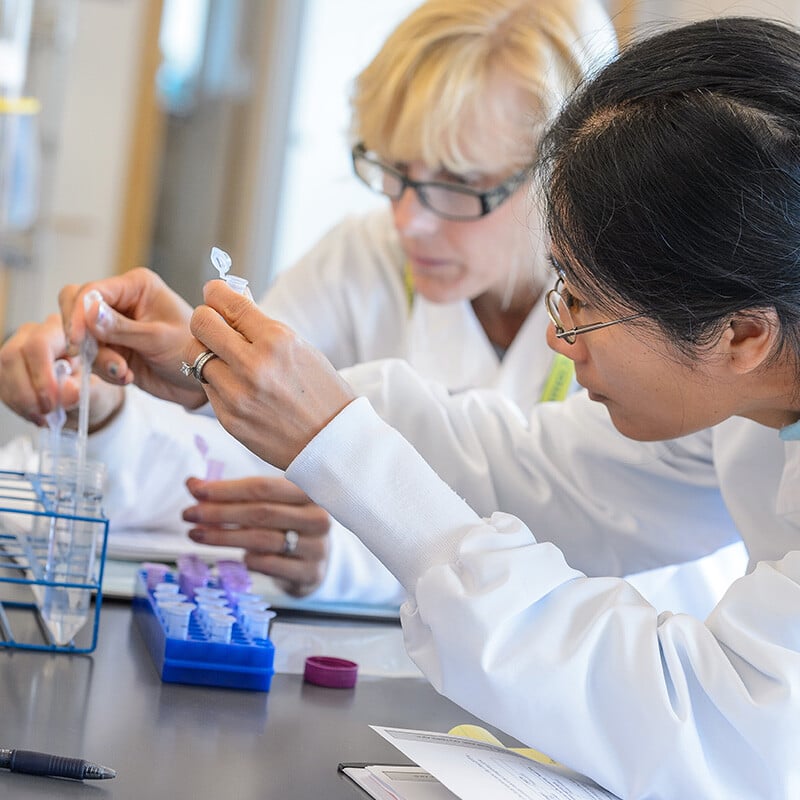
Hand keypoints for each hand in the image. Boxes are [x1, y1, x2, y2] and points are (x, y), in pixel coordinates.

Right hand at [0, 313, 123, 429]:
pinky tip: (36, 415)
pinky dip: (17, 404)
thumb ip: (91, 381)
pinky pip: (1, 382)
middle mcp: (35, 332)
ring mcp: (16, 346)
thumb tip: (69, 389)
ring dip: (22, 400)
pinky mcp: (8, 365)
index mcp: (64, 327)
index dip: (42, 374)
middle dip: (29, 390)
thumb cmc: (102, 373)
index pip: (40, 343)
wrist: (91, 386)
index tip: (54, 400)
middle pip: (13, 356)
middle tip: (49, 411)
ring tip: (45, 417)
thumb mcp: (110, 375)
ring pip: (3, 369)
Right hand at [59, 268, 206, 408]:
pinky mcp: (113, 349)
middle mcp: (121, 302)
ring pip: (82, 337)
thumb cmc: (193, 349)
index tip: (78, 339)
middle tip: (95, 357)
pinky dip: (105, 370)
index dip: (78, 313)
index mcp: (135, 286)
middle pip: (76, 308)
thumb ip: (121, 328)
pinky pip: (93, 358)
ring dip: (98, 359)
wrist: (204, 379)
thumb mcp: (158, 338)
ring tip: (124, 373)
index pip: (91, 291)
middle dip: (82, 336)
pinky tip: (127, 376)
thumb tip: (86, 311)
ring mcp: (115, 327)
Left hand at [183, 475, 330, 596]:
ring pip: (262, 539)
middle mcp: (318, 516)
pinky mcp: (310, 573)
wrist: (316, 559)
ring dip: (224, 536)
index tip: (196, 491)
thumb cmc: (285, 523)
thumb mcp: (266, 503)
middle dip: (220, 513)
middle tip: (188, 514)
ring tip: (197, 534)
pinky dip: (248, 559)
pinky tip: (238, 557)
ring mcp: (317, 546)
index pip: (264, 486)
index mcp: (310, 489)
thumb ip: (232, 492)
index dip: (228, 489)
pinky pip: (269, 565)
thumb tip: (193, 483)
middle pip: (262, 513)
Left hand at [187, 280, 355, 468]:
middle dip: (205, 319)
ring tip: (226, 359)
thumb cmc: (321, 392)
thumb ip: (262, 326)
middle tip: (214, 325)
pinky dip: (216, 381)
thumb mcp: (300, 349)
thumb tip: (231, 299)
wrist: (331, 442)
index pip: (227, 302)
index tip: (215, 294)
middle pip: (200, 323)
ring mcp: (237, 394)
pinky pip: (206, 387)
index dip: (215, 293)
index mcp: (277, 340)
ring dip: (206, 352)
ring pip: (195, 355)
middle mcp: (253, 365)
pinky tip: (237, 386)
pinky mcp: (228, 418)